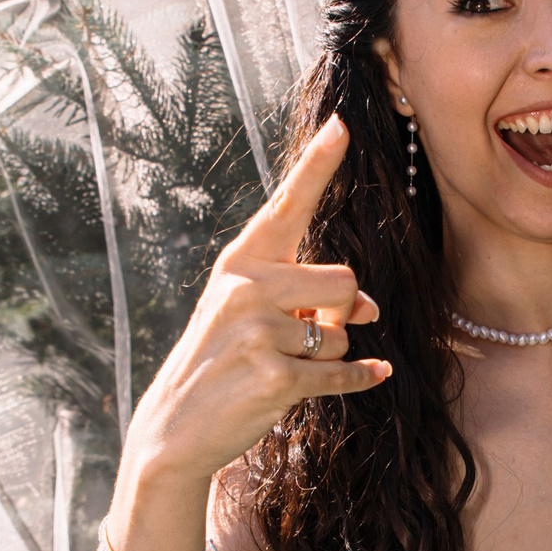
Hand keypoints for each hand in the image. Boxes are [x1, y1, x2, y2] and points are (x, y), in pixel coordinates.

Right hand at [117, 115, 388, 490]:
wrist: (177, 425)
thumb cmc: (222, 359)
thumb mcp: (246, 311)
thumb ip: (304, 294)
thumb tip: (366, 305)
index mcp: (241, 261)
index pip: (288, 205)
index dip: (318, 164)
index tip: (342, 125)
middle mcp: (246, 287)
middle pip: (343, 281)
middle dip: (343, 310)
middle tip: (313, 330)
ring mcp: (259, 332)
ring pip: (342, 332)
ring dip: (332, 352)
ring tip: (290, 362)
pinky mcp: (274, 377)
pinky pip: (342, 372)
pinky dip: (360, 378)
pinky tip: (374, 374)